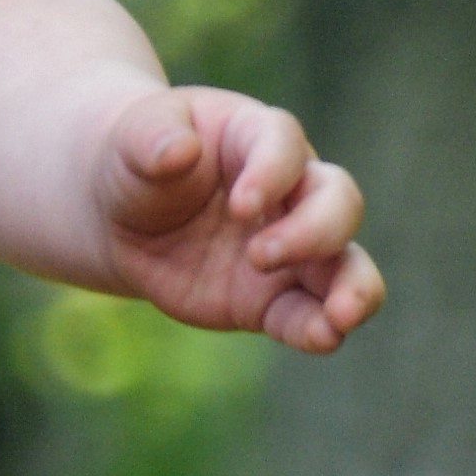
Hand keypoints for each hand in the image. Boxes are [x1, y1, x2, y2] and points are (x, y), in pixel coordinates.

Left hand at [90, 82, 381, 351]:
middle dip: (313, 230)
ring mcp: (288, 249)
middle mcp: (290, 191)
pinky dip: (320, 328)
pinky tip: (323, 338)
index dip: (272, 173)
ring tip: (342, 313)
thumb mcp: (133, 141)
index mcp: (257, 137)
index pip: (284, 146)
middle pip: (336, 200)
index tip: (240, 205)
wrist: (123, 217)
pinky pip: (307, 314)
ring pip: (345, 262)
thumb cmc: (138, 162)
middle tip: (260, 256)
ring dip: (352, 286)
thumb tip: (179, 150)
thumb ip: (154, 140)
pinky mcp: (270, 298)